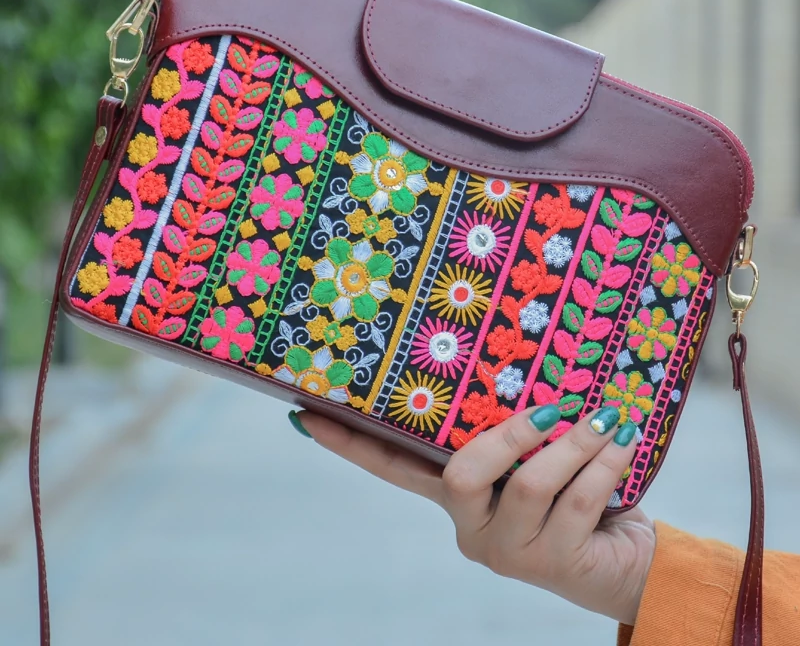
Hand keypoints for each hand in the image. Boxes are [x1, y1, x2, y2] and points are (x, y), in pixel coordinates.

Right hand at [292, 404, 655, 624]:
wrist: (626, 561)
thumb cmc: (577, 494)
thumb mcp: (537, 458)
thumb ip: (517, 427)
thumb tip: (522, 368)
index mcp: (456, 498)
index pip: (391, 468)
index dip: (350, 443)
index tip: (305, 415)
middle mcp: (470, 528)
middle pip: (460, 474)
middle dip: (508, 434)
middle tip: (550, 409)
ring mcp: (507, 551)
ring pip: (527, 482)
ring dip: (573, 443)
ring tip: (605, 420)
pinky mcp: (552, 564)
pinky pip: (577, 499)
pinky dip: (604, 464)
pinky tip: (621, 445)